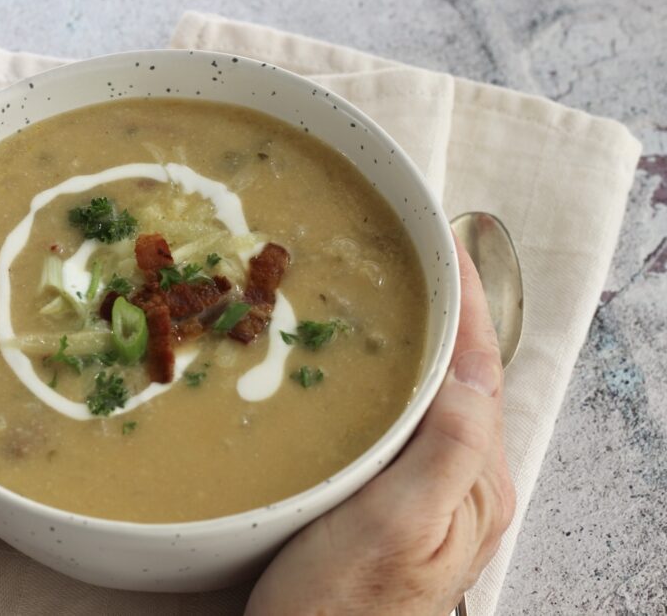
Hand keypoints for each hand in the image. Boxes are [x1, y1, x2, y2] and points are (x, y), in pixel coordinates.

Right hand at [246, 236, 515, 615]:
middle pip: (465, 373)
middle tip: (413, 256)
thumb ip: (446, 452)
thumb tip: (468, 372)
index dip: (468, 302)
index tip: (446, 244)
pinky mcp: (392, 493)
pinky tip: (364, 364)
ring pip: (434, 392)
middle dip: (447, 310)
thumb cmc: (342, 606)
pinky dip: (395, 374)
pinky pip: (406, 417)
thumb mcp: (396, 527)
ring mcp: (429, 487)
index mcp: (475, 480)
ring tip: (392, 292)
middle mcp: (462, 479)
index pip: (481, 369)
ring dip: (421, 338)